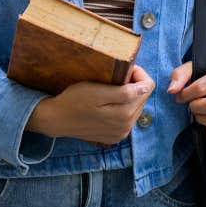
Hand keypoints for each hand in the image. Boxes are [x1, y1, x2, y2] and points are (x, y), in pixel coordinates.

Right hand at [27, 64, 152, 145]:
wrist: (57, 119)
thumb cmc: (74, 100)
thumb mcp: (97, 91)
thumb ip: (124, 92)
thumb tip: (146, 87)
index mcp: (125, 113)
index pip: (147, 86)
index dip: (138, 74)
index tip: (124, 70)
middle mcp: (127, 125)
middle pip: (143, 97)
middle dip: (133, 85)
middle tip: (115, 79)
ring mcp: (121, 133)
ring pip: (136, 108)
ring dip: (128, 97)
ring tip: (110, 91)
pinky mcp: (115, 136)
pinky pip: (127, 118)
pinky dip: (122, 108)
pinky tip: (108, 105)